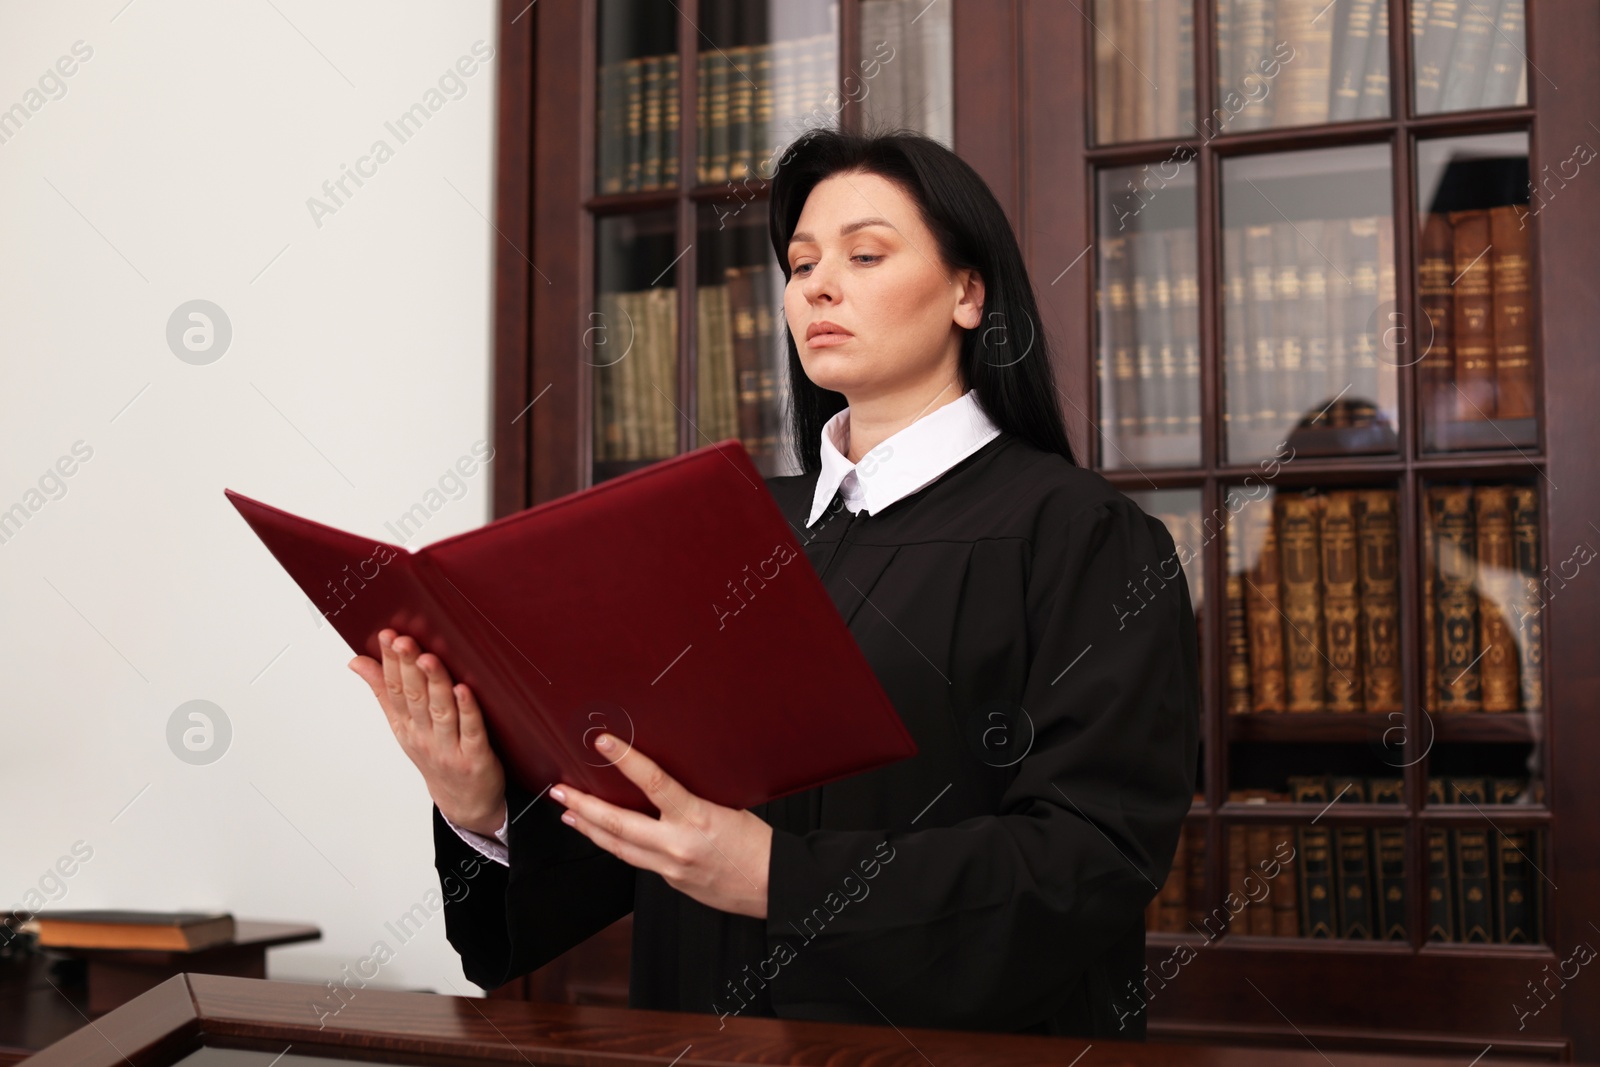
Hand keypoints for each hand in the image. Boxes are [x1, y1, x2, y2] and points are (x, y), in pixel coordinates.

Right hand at [348, 629, 506, 834]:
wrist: (464, 801)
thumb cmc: (434, 756)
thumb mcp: (402, 726)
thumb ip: (383, 691)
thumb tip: (357, 661)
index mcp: (406, 726)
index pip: (394, 689)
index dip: (390, 662)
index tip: (387, 635)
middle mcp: (424, 736)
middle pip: (414, 698)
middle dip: (408, 667)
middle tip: (403, 640)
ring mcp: (450, 747)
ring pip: (441, 711)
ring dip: (435, 683)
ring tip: (428, 659)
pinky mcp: (476, 757)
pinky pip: (471, 731)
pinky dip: (468, 710)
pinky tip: (464, 690)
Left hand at [551, 733, 771, 918]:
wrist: (773, 887)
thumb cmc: (757, 845)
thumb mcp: (728, 806)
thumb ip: (692, 798)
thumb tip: (662, 782)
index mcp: (697, 818)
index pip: (653, 783)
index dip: (625, 760)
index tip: (603, 743)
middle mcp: (677, 845)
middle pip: (617, 825)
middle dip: (583, 806)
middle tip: (561, 792)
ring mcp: (670, 868)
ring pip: (618, 847)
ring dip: (590, 829)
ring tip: (571, 814)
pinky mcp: (669, 882)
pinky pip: (637, 860)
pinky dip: (617, 845)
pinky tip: (607, 837)